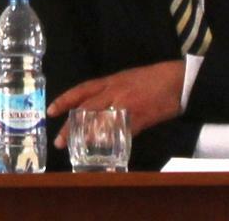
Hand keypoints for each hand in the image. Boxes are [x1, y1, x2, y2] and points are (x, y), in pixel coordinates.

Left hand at [47, 60, 184, 147]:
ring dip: (87, 136)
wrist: (177, 79)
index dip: (66, 99)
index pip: (83, 89)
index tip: (51, 111)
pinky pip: (121, 132)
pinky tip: (104, 151)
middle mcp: (116, 90)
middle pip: (87, 109)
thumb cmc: (153, 78)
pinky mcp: (139, 117)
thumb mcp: (129, 78)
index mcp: (112, 80)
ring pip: (100, 122)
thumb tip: (98, 105)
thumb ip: (113, 90)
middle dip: (71, 125)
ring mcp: (127, 104)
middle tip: (59, 141)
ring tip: (77, 149)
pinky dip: (111, 142)